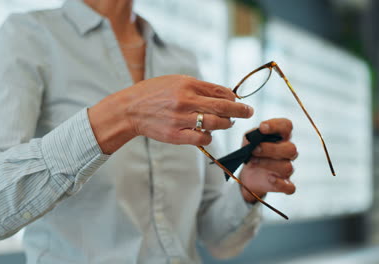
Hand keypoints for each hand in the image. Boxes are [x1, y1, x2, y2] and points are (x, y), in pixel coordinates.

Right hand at [88, 75, 253, 153]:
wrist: (130, 109)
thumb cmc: (154, 93)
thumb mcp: (175, 81)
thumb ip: (199, 87)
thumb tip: (224, 94)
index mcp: (187, 84)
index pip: (219, 91)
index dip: (233, 97)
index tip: (239, 101)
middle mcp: (185, 100)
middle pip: (223, 107)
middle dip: (240, 111)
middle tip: (249, 112)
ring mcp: (180, 119)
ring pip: (215, 124)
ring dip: (226, 124)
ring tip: (227, 123)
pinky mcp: (175, 135)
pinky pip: (202, 139)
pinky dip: (209, 137)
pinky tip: (207, 133)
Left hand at [239, 118, 297, 202]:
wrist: (248, 174)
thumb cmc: (252, 153)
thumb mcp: (248, 142)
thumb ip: (251, 136)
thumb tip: (252, 138)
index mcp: (281, 138)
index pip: (287, 126)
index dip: (277, 125)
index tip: (262, 127)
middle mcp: (287, 152)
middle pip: (290, 148)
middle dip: (270, 148)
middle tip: (254, 149)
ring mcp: (287, 169)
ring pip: (287, 166)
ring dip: (268, 163)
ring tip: (253, 162)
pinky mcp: (284, 184)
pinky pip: (290, 186)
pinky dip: (280, 183)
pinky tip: (269, 178)